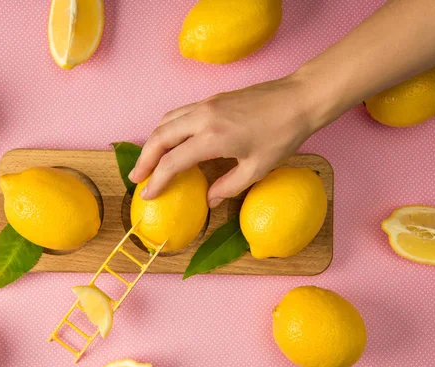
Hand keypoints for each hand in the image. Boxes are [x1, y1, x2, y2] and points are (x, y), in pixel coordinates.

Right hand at [129, 74, 324, 207]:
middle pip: (159, 137)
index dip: (157, 180)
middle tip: (136, 177)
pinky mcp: (212, 99)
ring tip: (148, 160)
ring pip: (166, 120)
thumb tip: (208, 200)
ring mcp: (206, 105)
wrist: (298, 99)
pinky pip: (179, 113)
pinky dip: (166, 128)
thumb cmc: (282, 135)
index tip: (148, 194)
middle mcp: (202, 118)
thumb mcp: (257, 169)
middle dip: (144, 158)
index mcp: (212, 138)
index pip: (172, 161)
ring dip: (153, 141)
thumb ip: (227, 186)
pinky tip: (170, 141)